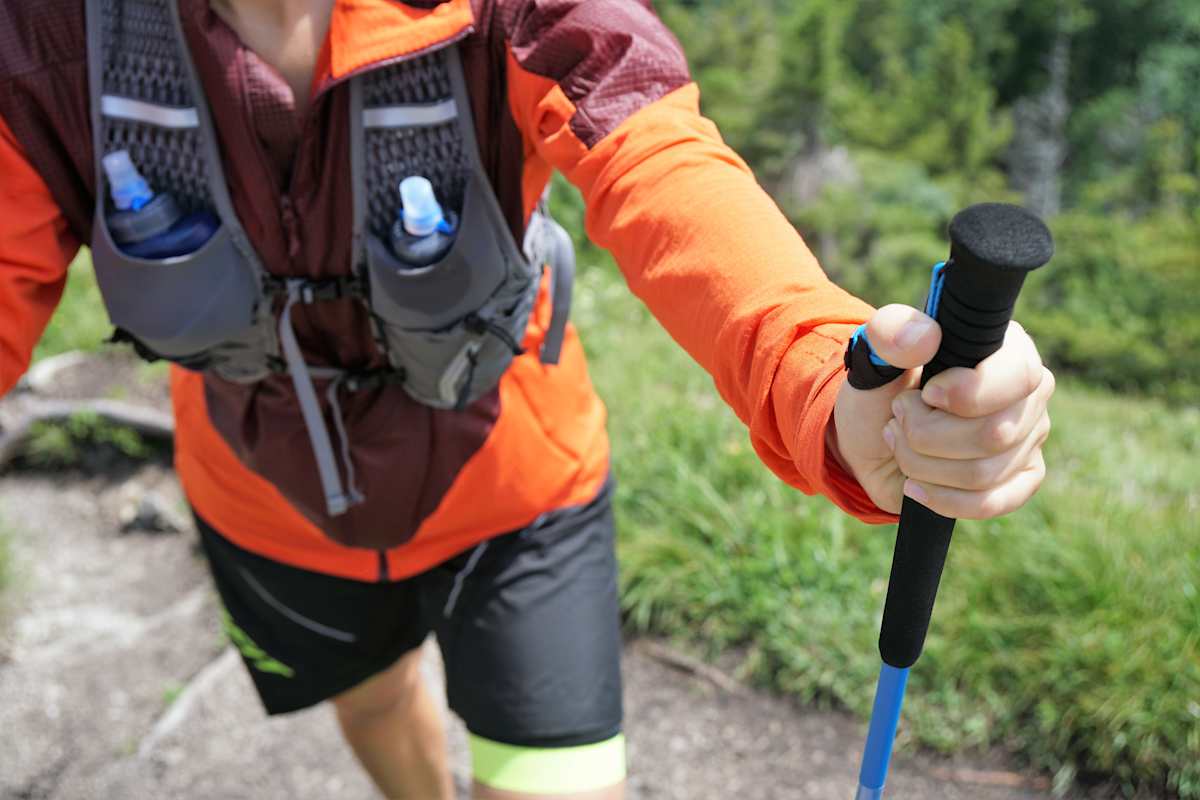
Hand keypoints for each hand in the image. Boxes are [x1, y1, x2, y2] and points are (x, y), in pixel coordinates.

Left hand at [830, 304, 1054, 518]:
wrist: (872, 439)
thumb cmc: (881, 390)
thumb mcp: (873, 357)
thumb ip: (890, 335)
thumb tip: (924, 336)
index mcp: (1006, 349)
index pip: (1018, 375)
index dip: (967, 394)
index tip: (926, 394)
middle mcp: (1029, 393)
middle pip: (994, 434)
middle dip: (926, 435)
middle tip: (898, 420)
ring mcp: (1030, 438)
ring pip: (983, 473)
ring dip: (922, 464)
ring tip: (901, 444)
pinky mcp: (1021, 479)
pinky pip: (993, 503)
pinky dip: (942, 499)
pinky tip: (915, 486)